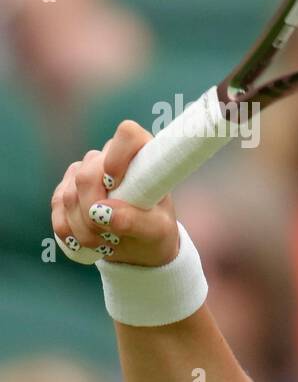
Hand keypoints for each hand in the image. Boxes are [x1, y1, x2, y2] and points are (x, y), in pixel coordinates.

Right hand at [50, 120, 179, 266]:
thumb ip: (136, 221)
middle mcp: (110, 157)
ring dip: (84, 227)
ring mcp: (85, 170)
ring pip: (69, 195)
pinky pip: (57, 206)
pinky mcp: (66, 187)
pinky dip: (69, 229)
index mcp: (141, 157)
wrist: (139, 246)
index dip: (118, 156)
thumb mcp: (156, 231)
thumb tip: (104, 213)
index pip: (128, 135)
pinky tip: (88, 240)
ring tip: (106, 241)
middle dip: (94, 211)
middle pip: (88, 175)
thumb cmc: (155, 231)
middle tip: (111, 234)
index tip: (116, 183)